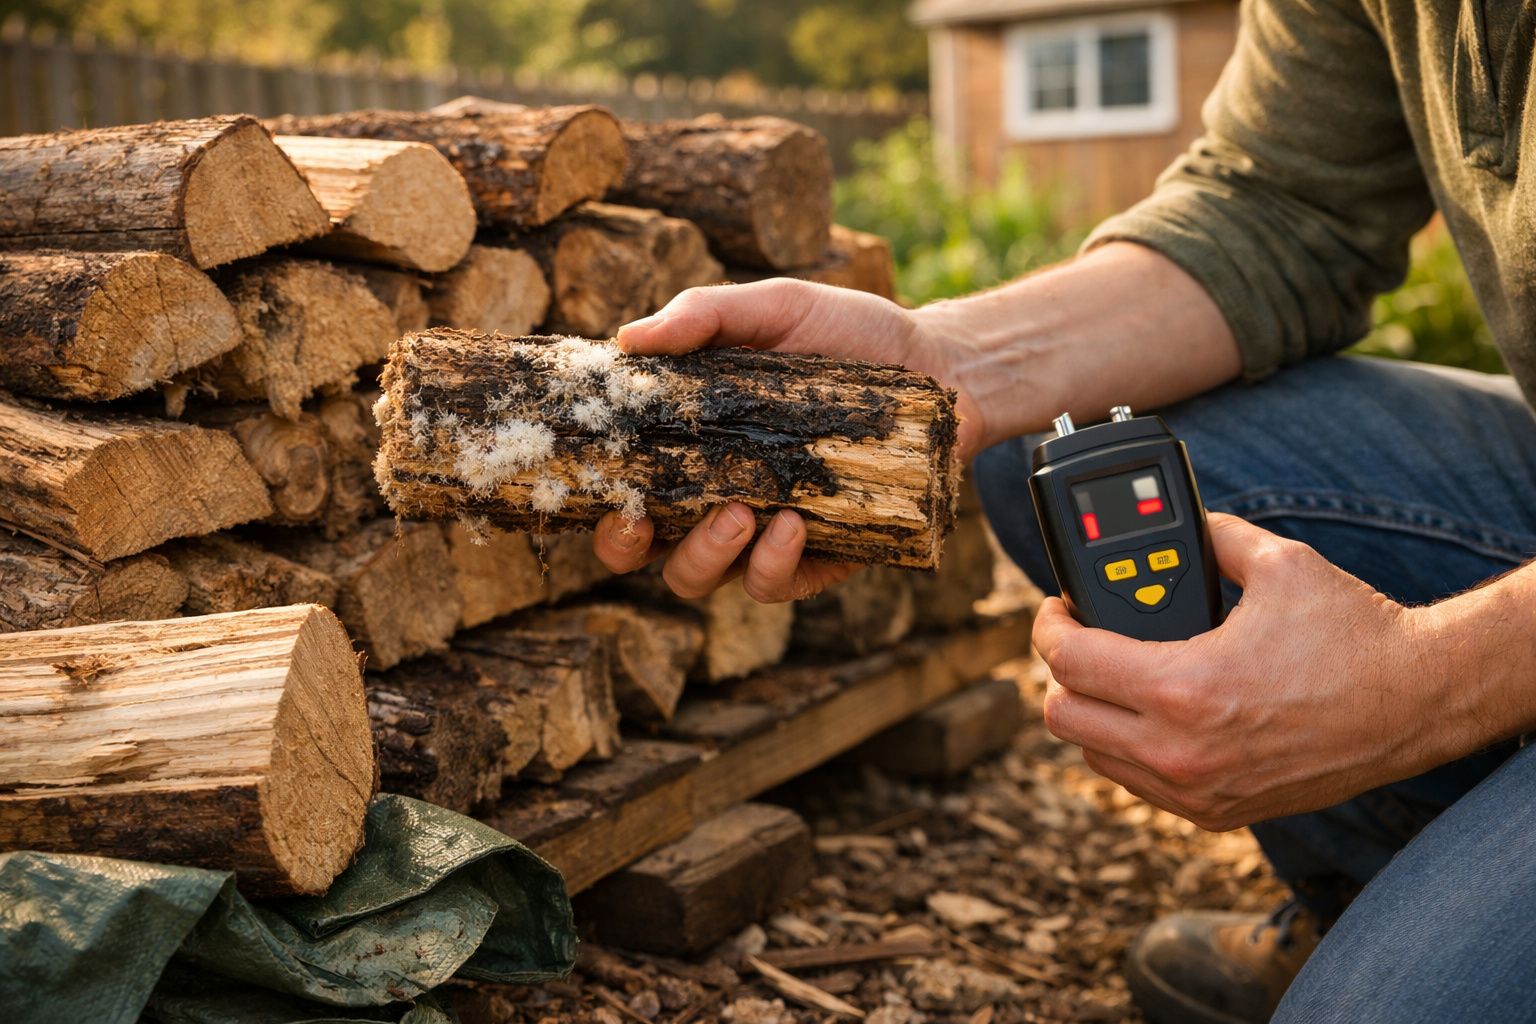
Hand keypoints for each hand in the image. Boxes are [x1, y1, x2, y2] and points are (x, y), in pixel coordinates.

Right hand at [592, 279, 983, 601]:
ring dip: (706, 555)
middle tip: (644, 519)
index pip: (622, 487)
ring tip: (740, 513)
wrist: (943, 366)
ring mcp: (766, 533)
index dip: (596, 504)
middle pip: (645, 553)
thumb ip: (703, 317)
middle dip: (629, 548)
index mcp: (691, 445)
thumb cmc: (850, 335)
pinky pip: (777, 585)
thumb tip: (626, 340)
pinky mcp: (821, 557)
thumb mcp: (776, 309)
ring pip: (701, 578)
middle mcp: (717, 496)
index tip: (601, 489)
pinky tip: (793, 523)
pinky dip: (774, 564)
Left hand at [1032, 513, 1453, 830]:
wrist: (1419, 701)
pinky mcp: (1219, 813)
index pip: (1067, 663)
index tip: (1058, 609)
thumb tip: (1179, 528)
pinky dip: (1126, 748)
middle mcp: (1182, 752)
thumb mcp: (1279, 562)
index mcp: (1185, 689)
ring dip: (1090, 711)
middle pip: (1062, 716)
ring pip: (1093, 754)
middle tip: (1080, 639)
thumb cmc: (1354, 634)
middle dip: (1061, 671)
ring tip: (1113, 673)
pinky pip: (1136, 784)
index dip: (1049, 626)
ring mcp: (1199, 791)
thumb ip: (1213, 537)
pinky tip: (1147, 713)